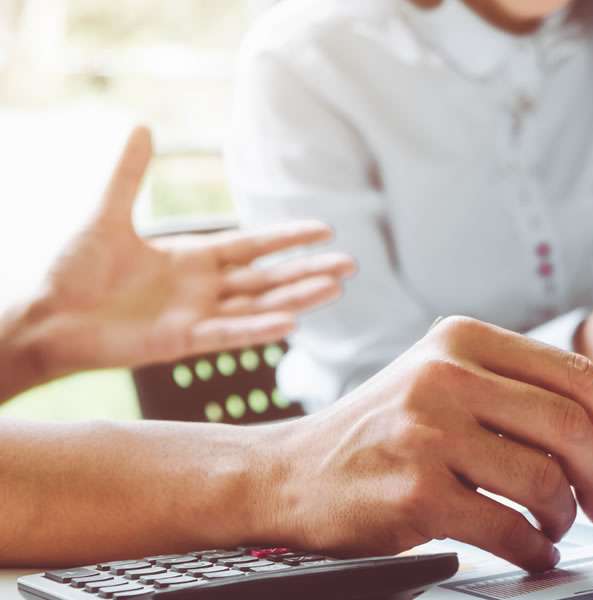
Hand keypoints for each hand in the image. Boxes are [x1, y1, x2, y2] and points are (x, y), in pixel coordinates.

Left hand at [28, 127, 355, 378]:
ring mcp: (195, 317)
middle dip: (309, 271)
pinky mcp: (180, 342)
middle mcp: (202, 289)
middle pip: (268, 279)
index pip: (253, 247)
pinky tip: (291, 323)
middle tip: (351, 265)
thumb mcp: (105, 214)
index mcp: (191, 260)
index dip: (287, 238)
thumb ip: (129, 175)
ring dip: (298, 299)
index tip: (325, 230)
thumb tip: (142, 126)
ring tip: (337, 289)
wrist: (44, 316)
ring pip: (259, 307)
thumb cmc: (70, 271)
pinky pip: (228, 335)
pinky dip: (258, 330)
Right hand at [263, 317, 592, 571]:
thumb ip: (515, 398)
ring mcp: (428, 432)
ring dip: (564, 516)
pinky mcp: (416, 491)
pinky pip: (509, 527)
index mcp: (461, 340)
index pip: (574, 373)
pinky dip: (535, 549)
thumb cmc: (381, 434)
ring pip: (544, 479)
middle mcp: (445, 375)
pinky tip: (532, 552)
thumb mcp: (441, 385)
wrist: (289, 474)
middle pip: (570, 426)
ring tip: (555, 527)